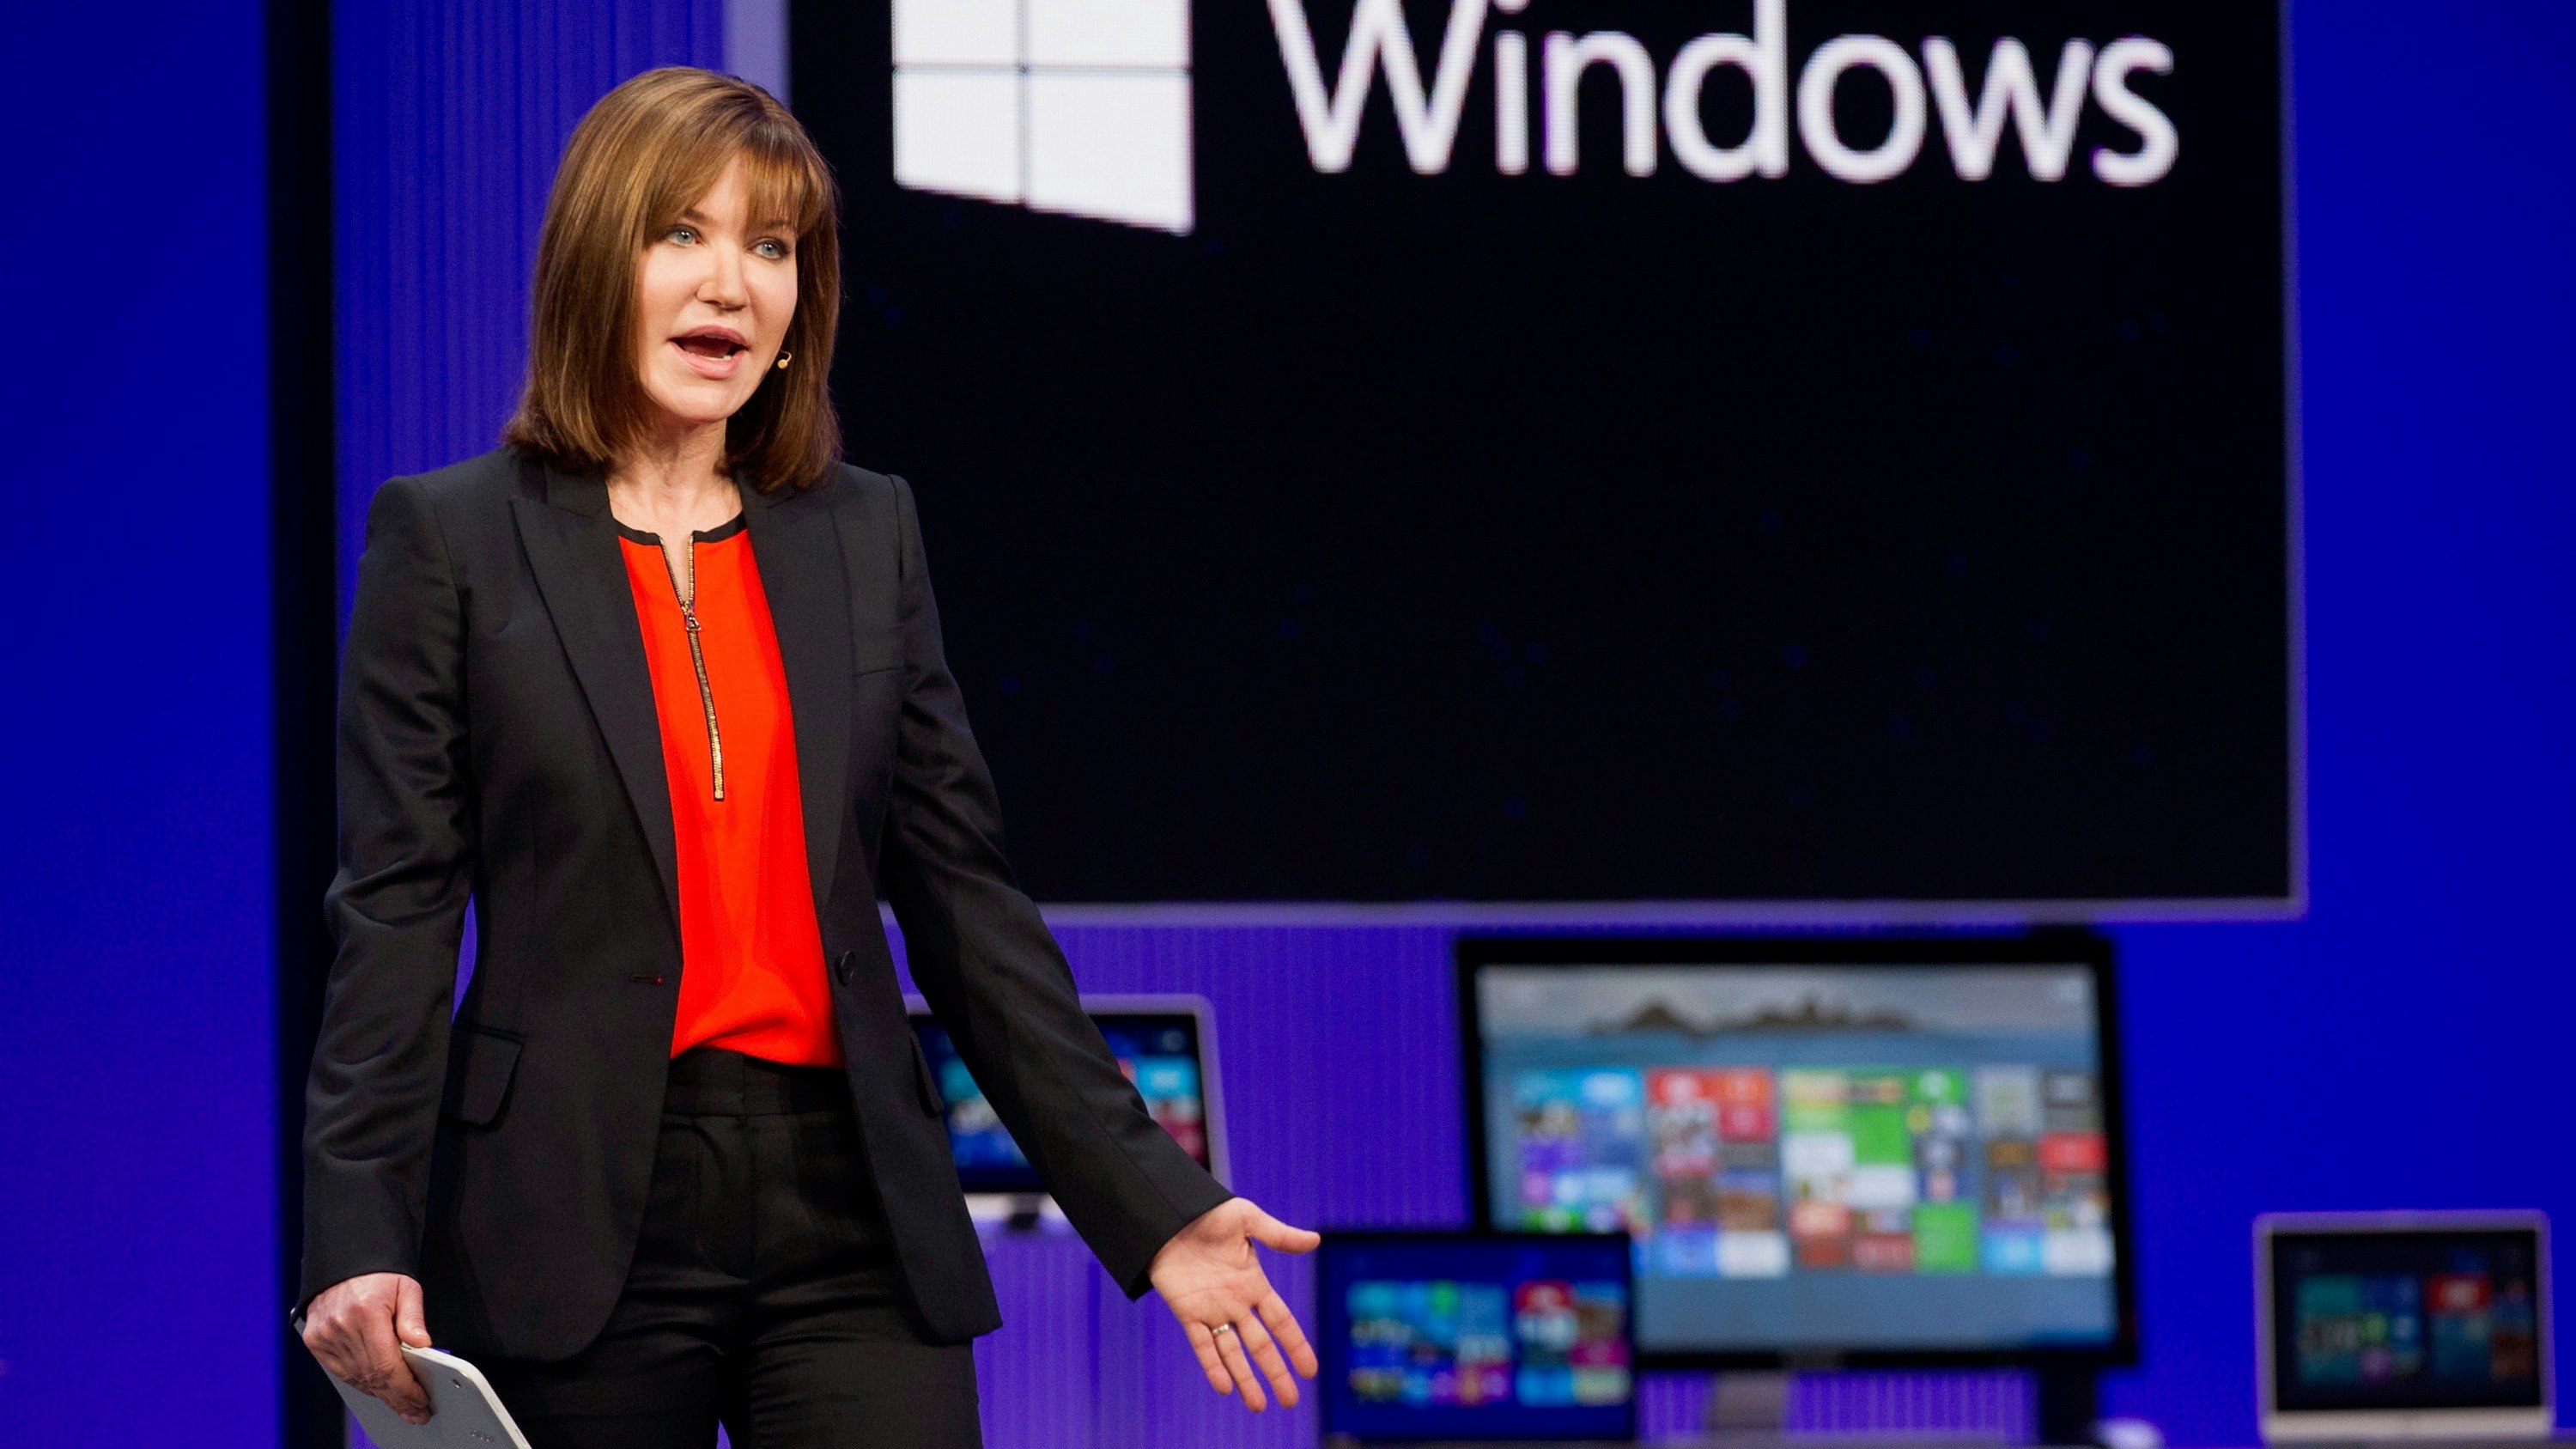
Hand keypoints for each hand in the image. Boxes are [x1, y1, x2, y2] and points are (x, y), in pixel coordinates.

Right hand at [302, 1272, 433, 1424]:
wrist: (345, 1258)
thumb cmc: (378, 1272)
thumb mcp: (406, 1286)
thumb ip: (414, 1317)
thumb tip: (423, 1344)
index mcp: (365, 1312)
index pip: (386, 1366)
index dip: (405, 1389)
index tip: (420, 1401)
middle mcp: (341, 1327)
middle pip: (371, 1377)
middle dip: (397, 1398)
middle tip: (416, 1411)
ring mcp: (324, 1335)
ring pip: (355, 1378)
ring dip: (380, 1394)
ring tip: (401, 1403)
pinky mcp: (315, 1340)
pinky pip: (340, 1372)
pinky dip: (360, 1382)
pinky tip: (377, 1388)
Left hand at [1148, 1197, 1320, 1411]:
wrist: (1167, 1213)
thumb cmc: (1208, 1212)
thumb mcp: (1247, 1220)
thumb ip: (1279, 1235)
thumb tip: (1316, 1241)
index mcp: (1253, 1283)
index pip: (1281, 1321)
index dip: (1296, 1345)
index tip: (1310, 1371)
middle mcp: (1235, 1303)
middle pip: (1260, 1345)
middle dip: (1276, 1373)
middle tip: (1290, 1401)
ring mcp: (1211, 1310)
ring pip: (1233, 1352)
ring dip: (1246, 1379)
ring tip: (1259, 1406)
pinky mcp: (1187, 1312)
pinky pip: (1202, 1344)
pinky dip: (1212, 1366)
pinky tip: (1224, 1387)